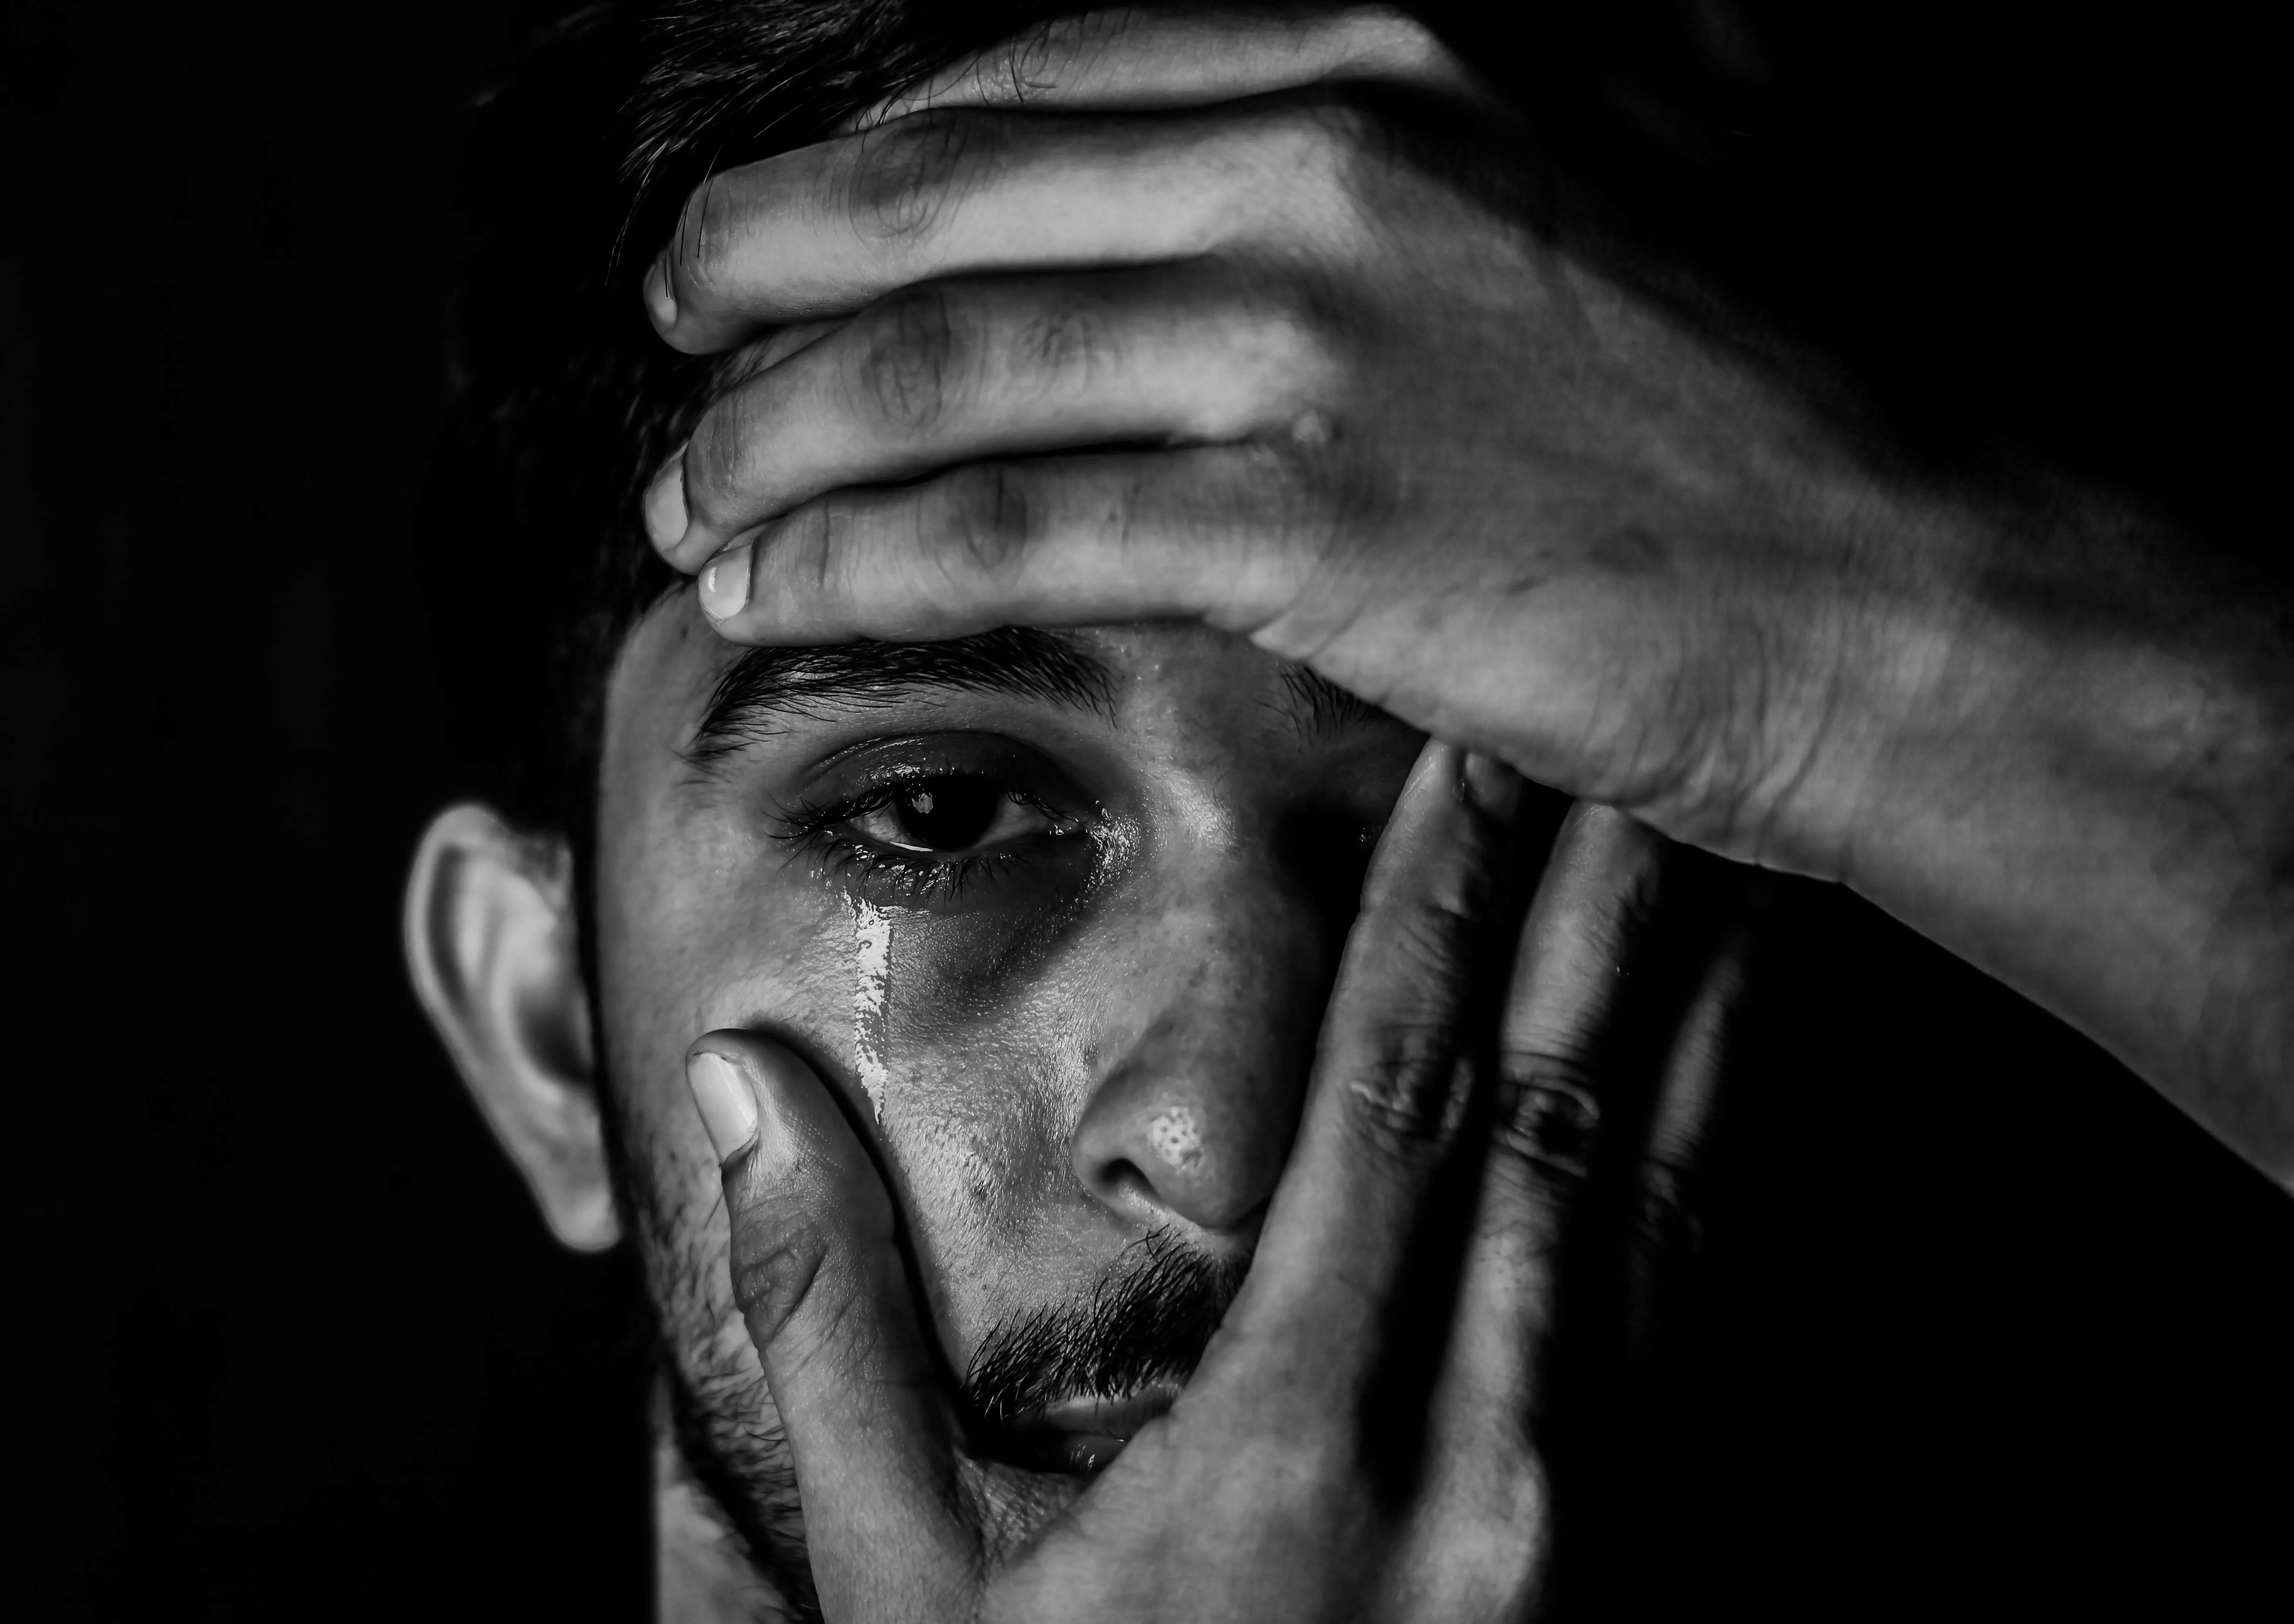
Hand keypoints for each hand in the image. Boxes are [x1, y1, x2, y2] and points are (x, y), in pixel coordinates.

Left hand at [641, 7, 2293, 1166]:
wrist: (1928, 574)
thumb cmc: (1785, 394)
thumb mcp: (1641, 152)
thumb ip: (1461, 128)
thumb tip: (1309, 143)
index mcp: (1396, 59)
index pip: (1048, 78)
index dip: (884, 152)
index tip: (796, 214)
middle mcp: (1332, 162)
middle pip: (950, 200)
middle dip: (765, 266)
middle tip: (672, 324)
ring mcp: (1314, 339)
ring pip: (947, 369)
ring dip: (777, 438)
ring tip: (688, 498)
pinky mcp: (1311, 522)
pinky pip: (1014, 532)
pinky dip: (866, 559)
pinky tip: (776, 587)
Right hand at [684, 749, 1763, 1623]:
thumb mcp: (903, 1584)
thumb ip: (827, 1328)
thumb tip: (739, 1093)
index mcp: (1296, 1455)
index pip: (1397, 1111)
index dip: (1445, 910)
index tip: (1476, 750)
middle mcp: (1485, 1481)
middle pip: (1568, 1120)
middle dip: (1606, 900)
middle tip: (1635, 718)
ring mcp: (1593, 1534)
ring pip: (1674, 1205)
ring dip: (1698, 1004)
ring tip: (1724, 836)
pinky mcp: (1642, 1572)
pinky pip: (1707, 1317)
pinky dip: (1725, 1153)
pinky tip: (1735, 1052)